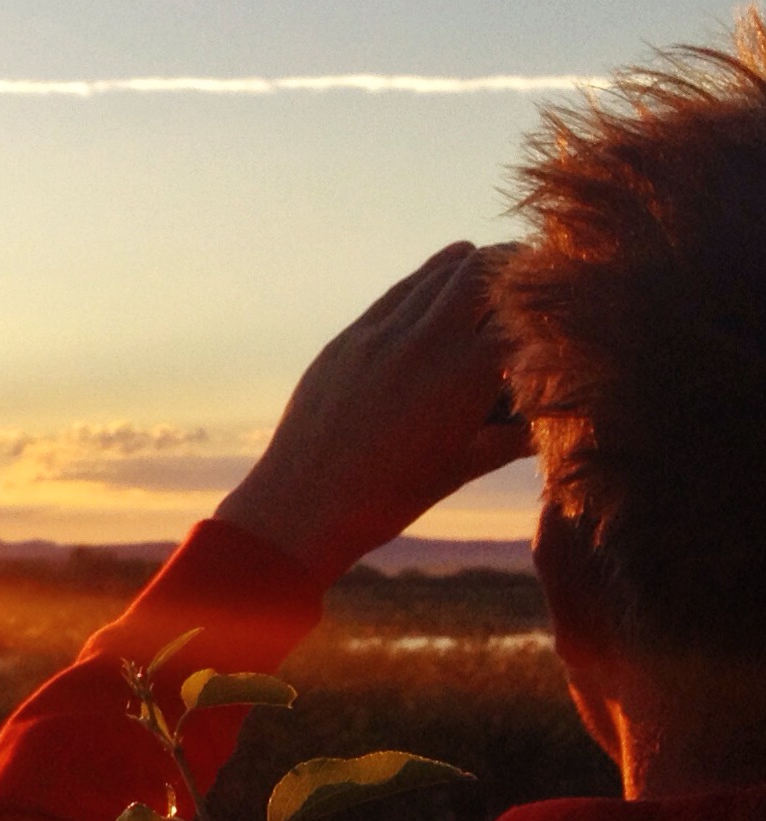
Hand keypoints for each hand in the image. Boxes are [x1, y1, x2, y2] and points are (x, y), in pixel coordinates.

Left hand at [212, 242, 531, 588]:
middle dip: (520, 271)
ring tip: (492, 287)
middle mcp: (425, 342)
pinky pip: (403, 289)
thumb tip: (550, 422)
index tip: (565, 316)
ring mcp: (382, 333)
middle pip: (491, 267)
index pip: (529, 312)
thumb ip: (510, 437)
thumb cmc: (385, 502)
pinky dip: (431, 284)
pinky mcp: (350, 336)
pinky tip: (441, 299)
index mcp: (464, 377)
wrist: (299, 509)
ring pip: (445, 267)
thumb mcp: (458, 470)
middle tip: (535, 285)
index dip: (553, 312)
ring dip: (476, 270)